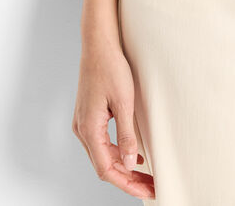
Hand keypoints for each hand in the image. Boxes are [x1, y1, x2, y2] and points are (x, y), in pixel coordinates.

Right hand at [72, 39, 154, 200]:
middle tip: (151, 187)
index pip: (107, 169)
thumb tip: (129, 163)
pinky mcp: (89, 116)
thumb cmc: (110, 67)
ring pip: (103, 156)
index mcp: (89, 129)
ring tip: (146, 175)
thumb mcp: (124, 101)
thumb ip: (126, 134)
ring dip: (123, 167)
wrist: (98, 44)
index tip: (147, 191)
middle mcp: (83, 130)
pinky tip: (135, 154)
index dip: (127, 184)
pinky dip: (118, 152)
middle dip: (128, 180)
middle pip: (104, 166)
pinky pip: (102, 143)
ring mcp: (84, 123)